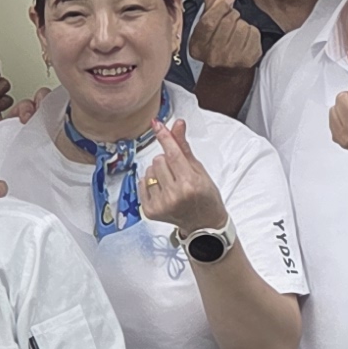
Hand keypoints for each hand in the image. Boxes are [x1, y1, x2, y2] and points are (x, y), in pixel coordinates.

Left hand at [140, 117, 229, 232]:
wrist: (204, 224)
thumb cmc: (205, 196)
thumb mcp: (200, 170)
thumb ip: (184, 147)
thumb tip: (177, 124)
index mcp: (190, 184)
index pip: (173, 153)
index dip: (165, 137)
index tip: (157, 124)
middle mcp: (174, 195)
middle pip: (158, 160)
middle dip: (167, 161)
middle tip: (179, 173)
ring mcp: (160, 204)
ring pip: (149, 170)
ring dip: (158, 172)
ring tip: (171, 183)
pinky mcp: (150, 211)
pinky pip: (142, 183)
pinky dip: (150, 183)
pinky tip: (163, 191)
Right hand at [185, 0, 266, 76]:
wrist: (226, 71)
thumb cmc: (215, 46)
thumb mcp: (206, 27)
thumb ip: (209, 6)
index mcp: (198, 46)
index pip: (209, 22)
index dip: (219, 6)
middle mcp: (213, 55)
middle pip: (228, 22)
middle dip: (232, 14)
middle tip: (232, 17)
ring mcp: (231, 59)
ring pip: (242, 27)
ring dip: (242, 23)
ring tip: (237, 30)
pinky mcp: (248, 59)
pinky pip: (254, 34)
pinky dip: (252, 31)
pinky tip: (245, 37)